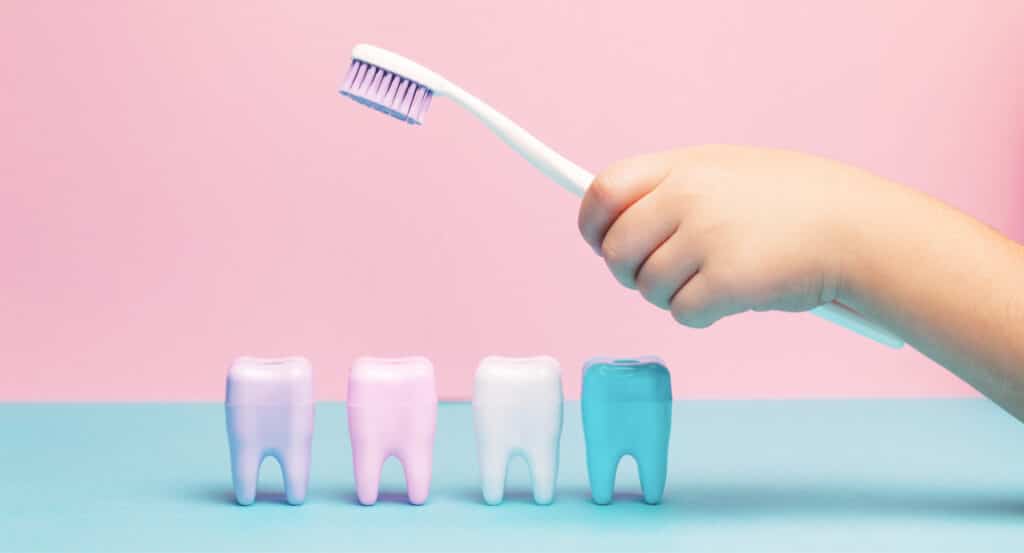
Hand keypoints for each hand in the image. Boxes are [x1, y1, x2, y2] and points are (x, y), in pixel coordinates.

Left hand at [578, 145, 892, 327]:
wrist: (858, 229)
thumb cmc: (796, 203)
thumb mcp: (728, 172)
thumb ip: (673, 189)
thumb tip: (617, 219)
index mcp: (683, 166)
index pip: (604, 190)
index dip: (592, 222)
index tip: (598, 239)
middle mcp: (686, 197)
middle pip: (615, 251)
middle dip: (632, 272)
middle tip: (665, 274)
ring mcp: (704, 238)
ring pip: (647, 288)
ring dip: (673, 294)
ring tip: (714, 278)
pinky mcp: (725, 281)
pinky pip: (682, 313)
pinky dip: (703, 313)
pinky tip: (735, 295)